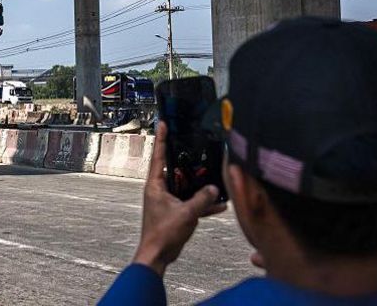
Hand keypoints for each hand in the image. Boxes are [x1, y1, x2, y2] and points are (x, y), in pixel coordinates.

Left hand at [132, 123, 226, 276]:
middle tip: (196, 146)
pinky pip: (190, 202)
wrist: (158, 255)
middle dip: (187, 161)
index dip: (162, 139)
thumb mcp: (186, 213)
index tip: (162, 122)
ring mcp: (167, 201)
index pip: (159, 156)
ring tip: (215, 177)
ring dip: (199, 185)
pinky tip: (220, 205)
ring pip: (185, 186)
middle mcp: (159, 190)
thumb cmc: (164, 233)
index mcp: (155, 185)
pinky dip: (203, 203)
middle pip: (175, 169)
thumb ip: (202, 199)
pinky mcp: (175, 212)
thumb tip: (215, 188)